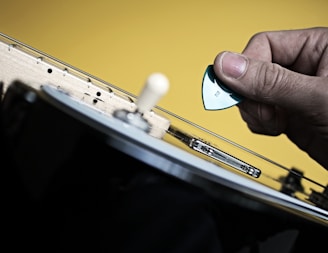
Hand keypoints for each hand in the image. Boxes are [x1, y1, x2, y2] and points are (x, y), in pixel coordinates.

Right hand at [212, 27, 327, 169]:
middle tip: (266, 111)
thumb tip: (227, 65)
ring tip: (276, 122)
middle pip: (252, 71)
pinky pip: (259, 112)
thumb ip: (270, 81)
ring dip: (255, 112)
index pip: (262, 45)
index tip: (231, 88)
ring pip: (252, 94)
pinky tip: (277, 127)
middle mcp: (302, 67)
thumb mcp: (317, 97)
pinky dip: (259, 122)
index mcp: (316, 47)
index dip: (246, 67)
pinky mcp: (288, 114)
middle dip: (253, 95)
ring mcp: (293, 92)